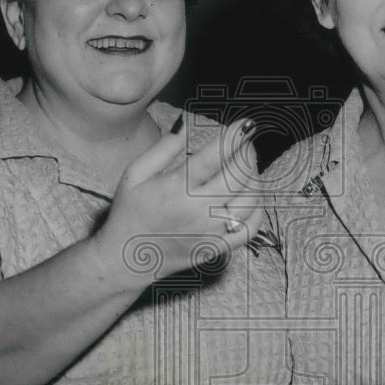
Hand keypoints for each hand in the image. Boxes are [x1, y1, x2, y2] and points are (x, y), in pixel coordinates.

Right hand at [93, 118, 264, 288]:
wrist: (126, 260)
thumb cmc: (130, 213)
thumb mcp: (134, 174)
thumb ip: (163, 148)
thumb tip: (186, 124)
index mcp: (177, 188)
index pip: (215, 156)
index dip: (235, 136)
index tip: (246, 124)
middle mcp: (198, 209)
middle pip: (239, 176)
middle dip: (248, 154)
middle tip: (245, 145)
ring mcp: (212, 231)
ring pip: (250, 200)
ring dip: (254, 178)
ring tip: (247, 169)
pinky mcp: (218, 248)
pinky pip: (251, 228)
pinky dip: (258, 209)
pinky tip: (250, 198)